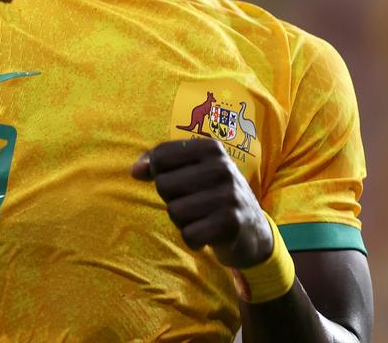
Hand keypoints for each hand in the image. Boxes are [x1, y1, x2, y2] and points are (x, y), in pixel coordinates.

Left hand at [131, 138, 272, 269]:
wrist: (253, 230)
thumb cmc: (212, 195)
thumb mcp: (192, 171)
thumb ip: (159, 164)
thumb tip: (135, 170)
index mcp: (211, 147)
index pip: (161, 156)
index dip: (159, 174)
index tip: (179, 182)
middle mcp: (222, 167)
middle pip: (164, 185)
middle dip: (173, 200)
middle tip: (195, 204)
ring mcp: (229, 194)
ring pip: (174, 211)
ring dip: (183, 221)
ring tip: (202, 218)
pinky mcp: (231, 223)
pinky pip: (188, 234)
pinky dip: (193, 240)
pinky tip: (208, 234)